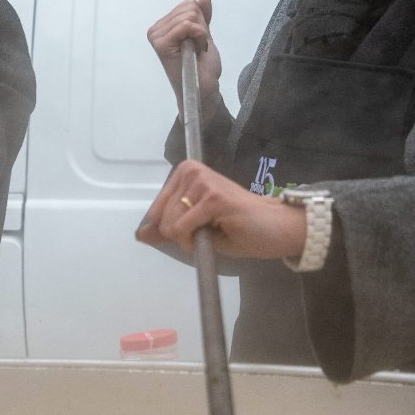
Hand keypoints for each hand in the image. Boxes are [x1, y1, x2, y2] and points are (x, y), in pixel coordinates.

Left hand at [136, 160, 305, 260]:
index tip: (198, 227)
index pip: (156, 209)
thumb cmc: (238, 228)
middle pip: (160, 218)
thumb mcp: (195, 228)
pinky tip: (217, 234)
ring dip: (190, 240)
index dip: (171, 229)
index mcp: (186, 172)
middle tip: (211, 229)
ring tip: (217, 229)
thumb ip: (167, 228)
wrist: (276, 229)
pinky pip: (182, 230)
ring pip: (170, 225)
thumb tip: (139, 235)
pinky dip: (194, 243)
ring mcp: (202, 182)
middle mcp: (191, 171)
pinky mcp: (212, 198)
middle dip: (182, 235)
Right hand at [146, 0, 221, 113]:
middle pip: (190, 8)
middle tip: (197, 47)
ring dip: (201, 34)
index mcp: (164, 26)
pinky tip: (195, 51)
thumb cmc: (202, 67)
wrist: (203, 89)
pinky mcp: (161, 44)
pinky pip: (187, 25)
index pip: (188, 4)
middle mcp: (156, 29)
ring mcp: (157, 36)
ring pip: (190, 16)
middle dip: (201, 27)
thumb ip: (202, 17)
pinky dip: (199, 36)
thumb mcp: (204, 35)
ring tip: (195, 51)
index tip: (198, 41)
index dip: (201, 22)